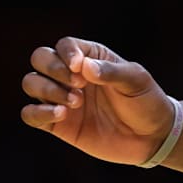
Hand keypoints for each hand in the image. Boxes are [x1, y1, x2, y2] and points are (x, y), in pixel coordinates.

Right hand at [21, 37, 174, 164]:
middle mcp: (71, 75)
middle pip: (40, 58)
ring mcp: (62, 98)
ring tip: (76, 102)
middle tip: (78, 85)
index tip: (79, 68)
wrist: (151, 137)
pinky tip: (61, 115)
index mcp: (91, 58)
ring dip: (48, 90)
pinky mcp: (58, 124)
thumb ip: (111, 72)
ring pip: (31, 83)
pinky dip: (37, 112)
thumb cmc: (146, 101)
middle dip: (52, 69)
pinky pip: (30, 114)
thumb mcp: (136, 81)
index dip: (66, 54)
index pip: (65, 45)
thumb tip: (84, 67)